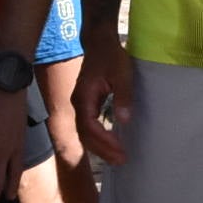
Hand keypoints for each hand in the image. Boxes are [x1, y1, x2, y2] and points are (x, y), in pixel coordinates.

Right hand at [73, 45, 132, 165]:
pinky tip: (111, 144)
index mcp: (83, 97)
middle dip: (102, 149)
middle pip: (85, 134)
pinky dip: (98, 138)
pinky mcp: (85, 103)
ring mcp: (80, 104)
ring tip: (117, 157)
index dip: (104, 141)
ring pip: (85, 132)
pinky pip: (88, 126)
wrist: (99, 42)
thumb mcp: (122, 74)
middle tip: (121, 160)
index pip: (89, 126)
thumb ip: (123, 96)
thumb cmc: (111, 56)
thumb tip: (124, 120)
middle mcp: (78, 103)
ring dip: (100, 146)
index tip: (120, 150)